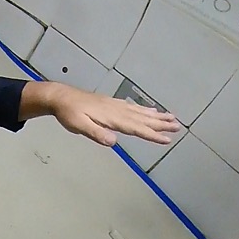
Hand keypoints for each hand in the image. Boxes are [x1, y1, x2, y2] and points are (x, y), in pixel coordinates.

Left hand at [46, 84, 181, 146]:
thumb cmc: (68, 113)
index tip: (167, 140)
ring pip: (140, 111)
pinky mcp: (111, 103)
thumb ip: (96, 133)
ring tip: (172, 117)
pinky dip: (144, 109)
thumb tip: (113, 142)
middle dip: (160, 123)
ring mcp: (115, 105)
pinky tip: (150, 110)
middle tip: (178, 126)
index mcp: (111, 117)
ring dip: (156, 115)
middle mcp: (116, 110)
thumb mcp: (79, 126)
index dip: (151, 134)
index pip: (135, 128)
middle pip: (142, 118)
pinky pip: (133, 107)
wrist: (61, 97)